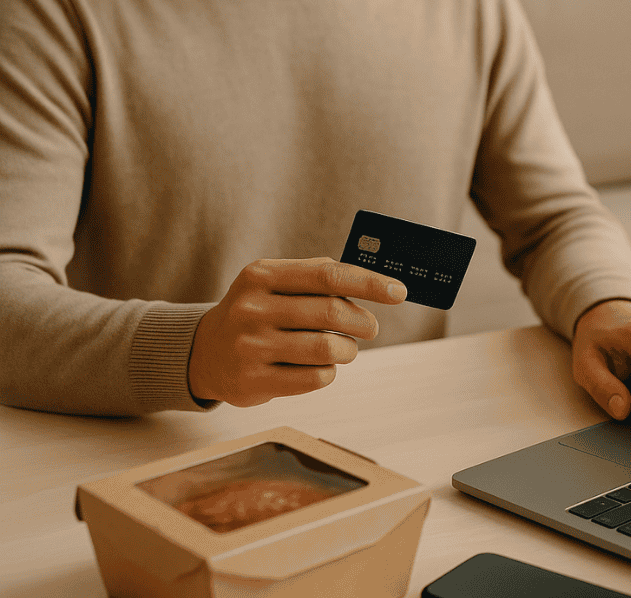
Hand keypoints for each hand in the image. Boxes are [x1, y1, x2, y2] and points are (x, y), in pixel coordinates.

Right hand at [188, 257, 405, 406]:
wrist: (204, 352)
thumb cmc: (256, 312)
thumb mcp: (273, 282)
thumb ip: (318, 276)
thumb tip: (376, 281)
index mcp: (261, 276)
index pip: (328, 275)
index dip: (369, 284)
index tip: (399, 292)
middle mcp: (252, 309)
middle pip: (333, 313)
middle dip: (363, 322)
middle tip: (368, 327)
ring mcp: (251, 347)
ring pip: (329, 350)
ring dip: (349, 350)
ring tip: (344, 349)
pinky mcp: (254, 382)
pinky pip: (316, 379)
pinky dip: (329, 372)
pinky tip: (318, 366)